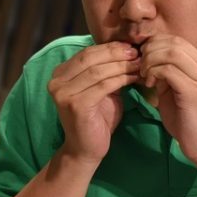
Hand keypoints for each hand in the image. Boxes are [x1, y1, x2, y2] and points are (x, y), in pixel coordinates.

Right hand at [48, 43, 140, 165]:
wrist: (86, 150)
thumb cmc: (96, 119)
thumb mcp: (101, 89)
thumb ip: (106, 71)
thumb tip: (126, 48)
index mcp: (60, 74)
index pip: (87, 53)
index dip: (110, 47)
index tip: (131, 47)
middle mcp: (56, 81)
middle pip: (91, 58)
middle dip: (116, 54)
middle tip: (137, 53)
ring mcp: (63, 93)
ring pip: (98, 71)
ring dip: (122, 66)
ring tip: (139, 64)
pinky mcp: (75, 104)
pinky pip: (103, 85)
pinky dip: (121, 79)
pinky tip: (134, 78)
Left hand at [139, 34, 196, 164]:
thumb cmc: (189, 122)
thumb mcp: (176, 91)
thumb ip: (166, 74)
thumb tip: (147, 60)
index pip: (176, 40)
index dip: (154, 45)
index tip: (141, 60)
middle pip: (173, 42)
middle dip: (150, 51)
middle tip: (140, 68)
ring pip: (170, 52)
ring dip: (151, 61)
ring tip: (145, 76)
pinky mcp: (195, 91)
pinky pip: (169, 70)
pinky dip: (154, 73)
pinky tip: (149, 85)